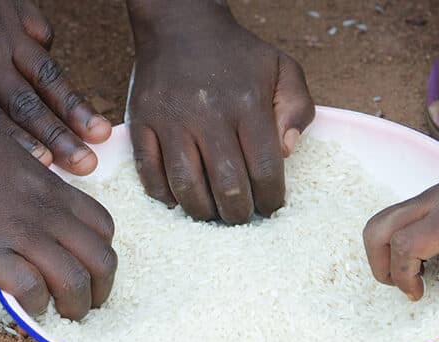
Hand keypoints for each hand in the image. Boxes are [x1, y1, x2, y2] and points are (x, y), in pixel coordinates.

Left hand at [0, 0, 110, 174]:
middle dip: (59, 136)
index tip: (45, 163)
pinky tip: (66, 82)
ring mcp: (5, 29)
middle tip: (86, 162)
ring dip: (75, 108)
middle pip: (26, 103)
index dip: (20, 141)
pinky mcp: (18, 9)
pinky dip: (53, 58)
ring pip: (47, 75)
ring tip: (100, 132)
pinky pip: (42, 36)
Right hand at [0, 121, 116, 319]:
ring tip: (66, 315)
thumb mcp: (18, 160)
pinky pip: (31, 288)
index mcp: (56, 190)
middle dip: (101, 289)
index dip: (103, 253)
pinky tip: (30, 306)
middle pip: (100, 259)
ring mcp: (20, 233)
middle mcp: (48, 213)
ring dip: (75, 306)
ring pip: (73, 280)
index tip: (92, 267)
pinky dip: (36, 305)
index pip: (104, 227)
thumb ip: (41, 188)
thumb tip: (50, 210)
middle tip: (89, 303)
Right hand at [126, 0, 314, 223]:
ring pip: (186, 186)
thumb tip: (287, 152)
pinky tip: (179, 200)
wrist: (180, 26)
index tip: (271, 207)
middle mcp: (208, 114)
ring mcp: (170, 119)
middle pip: (227, 186)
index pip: (264, 169)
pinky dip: (164, 195)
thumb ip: (297, 109)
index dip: (271, 199)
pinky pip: (149, 172)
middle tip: (242, 217)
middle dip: (239, 214)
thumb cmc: (237, 55)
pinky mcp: (141, 122)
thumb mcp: (283, 69)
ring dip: (203, 212)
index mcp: (248, 103)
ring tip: (213, 214)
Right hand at [363, 148, 438, 300]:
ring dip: (380, 253)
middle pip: (377, 230)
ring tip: (406, 272)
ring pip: (378, 223)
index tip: (419, 293)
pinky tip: (418, 256)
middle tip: (402, 285)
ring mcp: (422, 198)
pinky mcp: (422, 199)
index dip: (403, 275)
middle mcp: (428, 204)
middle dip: (379, 265)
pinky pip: (390, 220)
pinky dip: (390, 242)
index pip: (404, 245)